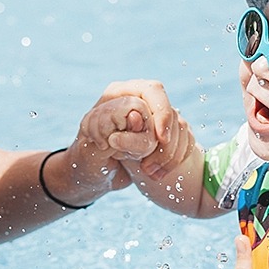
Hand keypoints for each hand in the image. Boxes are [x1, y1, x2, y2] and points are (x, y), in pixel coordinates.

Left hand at [72, 80, 194, 185]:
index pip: (152, 90)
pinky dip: (173, 161)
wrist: (90, 178)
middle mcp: (139, 102)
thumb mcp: (91, 148)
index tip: (160, 138)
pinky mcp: (161, 136)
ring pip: (179, 128)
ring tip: (147, 173)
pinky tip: (156, 175)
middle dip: (166, 140)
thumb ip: (111, 129)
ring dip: (168, 154)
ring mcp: (152, 119)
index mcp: (119, 95)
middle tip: (150, 166)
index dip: (161, 112)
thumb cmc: (85, 160)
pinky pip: (182, 142)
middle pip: (169, 110)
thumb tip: (137, 116)